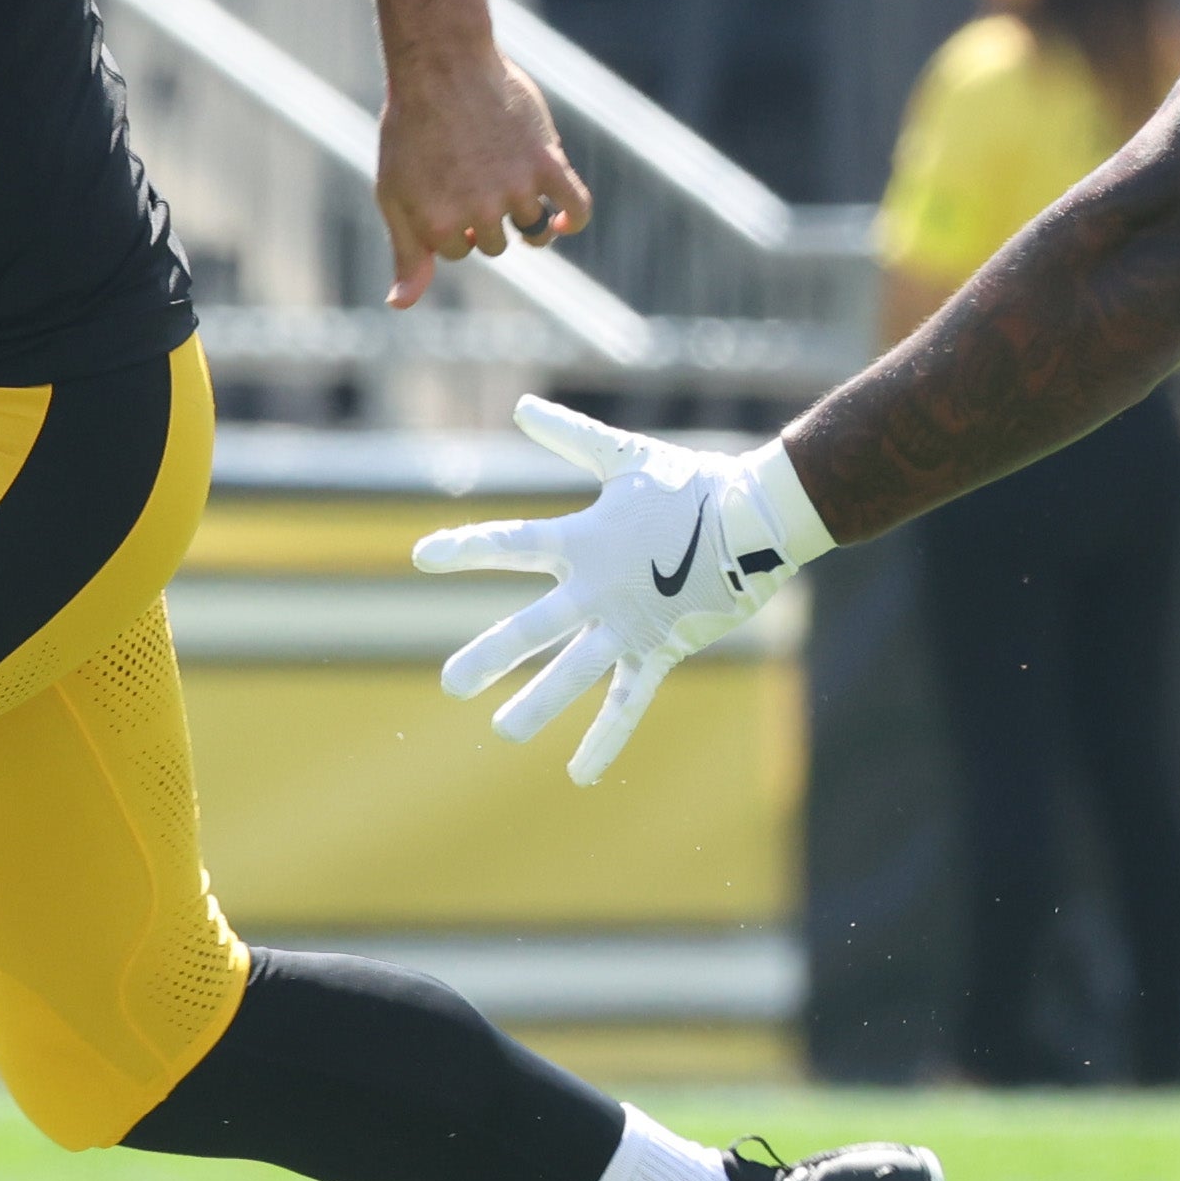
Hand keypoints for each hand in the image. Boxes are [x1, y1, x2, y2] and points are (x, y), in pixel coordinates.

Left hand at [373, 42, 591, 310]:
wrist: (442, 64)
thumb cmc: (412, 127)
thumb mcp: (395, 192)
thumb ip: (407, 252)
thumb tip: (402, 305)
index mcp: (438, 226)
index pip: (458, 250)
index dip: (451, 223)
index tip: (442, 184)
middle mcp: (479, 214)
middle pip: (496, 245)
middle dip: (485, 219)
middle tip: (471, 172)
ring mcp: (516, 189)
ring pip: (532, 231)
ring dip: (524, 220)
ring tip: (507, 185)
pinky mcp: (547, 163)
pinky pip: (577, 207)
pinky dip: (574, 219)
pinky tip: (563, 221)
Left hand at [411, 396, 832, 782]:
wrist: (757, 518)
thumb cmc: (689, 483)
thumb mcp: (624, 457)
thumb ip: (570, 437)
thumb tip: (520, 405)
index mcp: (584, 541)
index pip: (512, 545)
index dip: (467, 548)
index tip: (422, 555)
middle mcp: (598, 589)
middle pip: (534, 626)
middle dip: (491, 655)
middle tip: (451, 684)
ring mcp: (629, 625)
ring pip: (576, 673)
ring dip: (538, 704)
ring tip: (503, 732)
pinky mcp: (659, 651)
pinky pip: (627, 703)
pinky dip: (604, 740)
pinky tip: (579, 774)